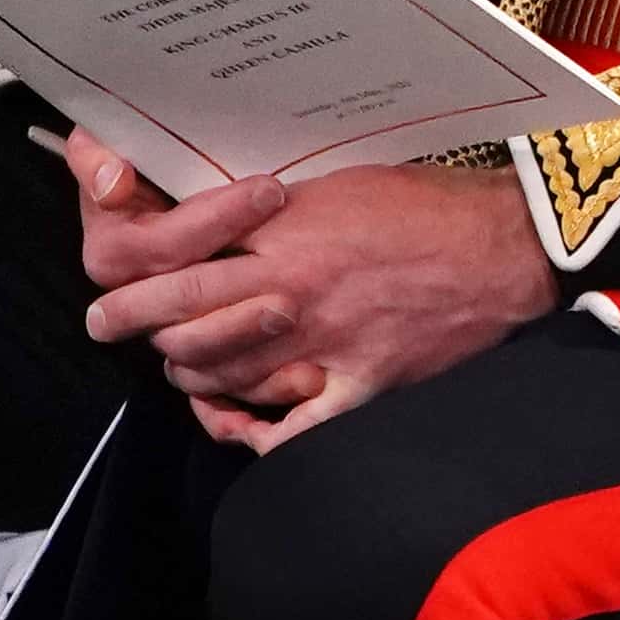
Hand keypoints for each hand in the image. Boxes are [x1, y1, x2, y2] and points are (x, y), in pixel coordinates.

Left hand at [71, 132, 556, 452]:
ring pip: (220, 379)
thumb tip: (214, 230)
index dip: (124, 287)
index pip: (167, 268)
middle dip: (134, 328)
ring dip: (191, 372)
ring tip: (186, 361)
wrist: (510, 245)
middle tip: (114, 326)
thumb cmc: (429, 205)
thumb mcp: (337, 185)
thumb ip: (270, 217)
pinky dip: (254, 433)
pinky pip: (289, 432)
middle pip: (179, 328)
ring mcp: (325, 348)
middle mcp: (292, 295)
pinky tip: (241, 422)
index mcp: (282, 236)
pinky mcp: (362, 387)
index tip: (108, 292)